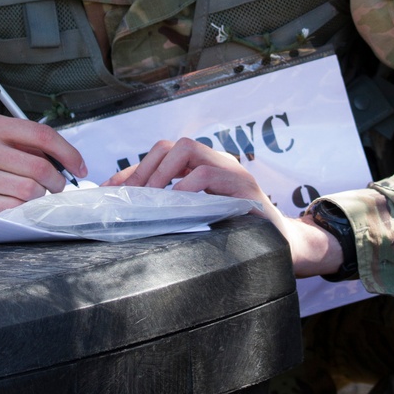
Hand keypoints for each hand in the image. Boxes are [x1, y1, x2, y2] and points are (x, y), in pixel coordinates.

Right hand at [0, 114, 86, 214]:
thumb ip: (19, 139)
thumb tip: (63, 157)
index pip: (42, 135)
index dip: (68, 153)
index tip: (79, 167)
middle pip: (40, 167)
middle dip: (58, 182)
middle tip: (58, 187)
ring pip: (30, 191)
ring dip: (42, 198)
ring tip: (38, 196)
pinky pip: (13, 209)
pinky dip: (25, 210)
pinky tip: (22, 207)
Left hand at [103, 138, 344, 277]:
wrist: (283, 247)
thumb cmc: (238, 232)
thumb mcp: (199, 218)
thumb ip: (172, 210)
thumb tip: (131, 211)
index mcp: (203, 169)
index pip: (161, 157)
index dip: (132, 171)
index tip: (110, 191)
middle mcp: (217, 163)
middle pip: (172, 146)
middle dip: (145, 167)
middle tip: (130, 196)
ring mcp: (232, 171)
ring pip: (190, 150)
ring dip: (163, 171)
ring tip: (150, 195)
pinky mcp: (244, 187)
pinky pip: (209, 174)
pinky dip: (188, 185)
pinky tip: (177, 202)